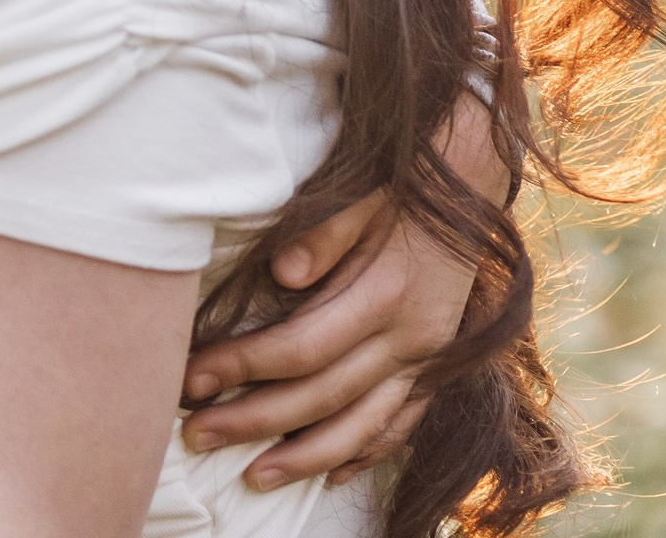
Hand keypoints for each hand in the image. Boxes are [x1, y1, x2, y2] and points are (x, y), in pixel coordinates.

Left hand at [181, 98, 500, 489]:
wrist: (474, 189)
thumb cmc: (402, 188)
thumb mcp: (363, 195)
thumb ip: (323, 234)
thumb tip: (280, 274)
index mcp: (384, 296)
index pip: (300, 348)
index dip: (243, 367)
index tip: (191, 378)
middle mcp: (409, 341)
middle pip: (322, 397)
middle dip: (254, 421)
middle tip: (195, 434)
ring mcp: (427, 361)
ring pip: (363, 427)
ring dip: (305, 457)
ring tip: (251, 477)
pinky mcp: (437, 369)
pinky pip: (401, 426)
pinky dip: (365, 452)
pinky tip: (331, 473)